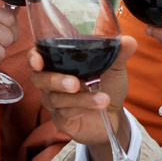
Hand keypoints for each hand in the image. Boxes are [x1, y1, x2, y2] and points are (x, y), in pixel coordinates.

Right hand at [27, 36, 136, 160]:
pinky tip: (99, 106)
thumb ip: (118, 54)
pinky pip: (65, 114)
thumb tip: (128, 40)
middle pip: (39, 79)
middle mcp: (51, 82)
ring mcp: (55, 102)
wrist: (114, 115)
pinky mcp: (61, 120)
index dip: (32, 57)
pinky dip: (83, 108)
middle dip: (55, 80)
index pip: (36, 57)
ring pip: (56, 99)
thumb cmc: (107, 86)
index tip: (37, 59)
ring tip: (103, 99)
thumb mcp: (115, 68)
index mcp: (60, 64)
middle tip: (75, 83)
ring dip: (80, 99)